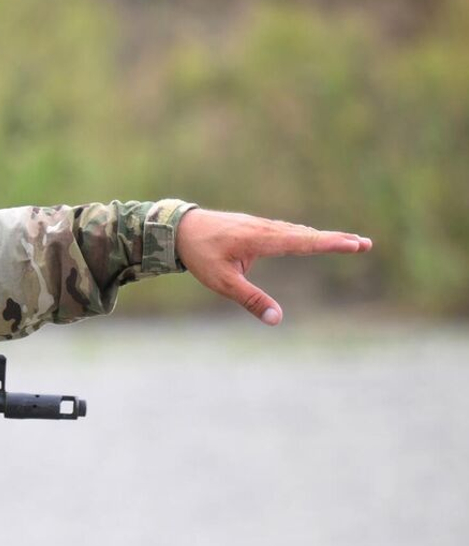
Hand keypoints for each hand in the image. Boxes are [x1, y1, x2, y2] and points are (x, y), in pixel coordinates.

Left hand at [174, 208, 371, 324]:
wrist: (180, 228)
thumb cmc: (200, 255)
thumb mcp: (222, 282)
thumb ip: (250, 300)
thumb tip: (276, 319)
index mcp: (262, 239)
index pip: (303, 242)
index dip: (330, 244)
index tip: (354, 244)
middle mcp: (266, 229)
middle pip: (307, 235)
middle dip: (336, 239)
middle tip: (364, 244)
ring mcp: (262, 226)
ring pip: (297, 232)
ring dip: (322, 236)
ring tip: (347, 242)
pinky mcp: (255, 227)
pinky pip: (285, 231)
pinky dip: (304, 234)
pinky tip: (310, 238)